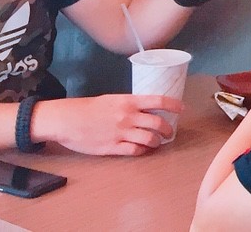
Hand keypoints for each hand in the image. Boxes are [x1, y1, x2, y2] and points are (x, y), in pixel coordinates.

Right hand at [34, 94, 179, 155]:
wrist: (68, 120)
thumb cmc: (89, 108)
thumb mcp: (113, 99)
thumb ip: (130, 104)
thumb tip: (146, 107)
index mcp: (129, 101)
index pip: (158, 100)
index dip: (174, 105)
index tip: (182, 108)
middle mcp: (128, 116)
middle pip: (158, 123)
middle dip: (168, 129)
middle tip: (169, 132)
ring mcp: (121, 133)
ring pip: (149, 139)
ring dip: (157, 142)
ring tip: (157, 142)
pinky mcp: (112, 147)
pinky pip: (135, 151)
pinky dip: (142, 151)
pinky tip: (142, 149)